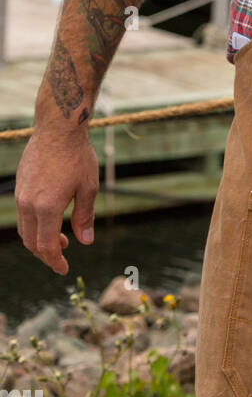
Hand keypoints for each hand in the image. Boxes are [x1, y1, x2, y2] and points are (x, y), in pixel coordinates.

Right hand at [15, 126, 98, 273]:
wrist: (58, 128)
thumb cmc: (77, 155)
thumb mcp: (88, 187)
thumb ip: (85, 217)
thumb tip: (85, 241)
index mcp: (46, 207)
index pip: (46, 246)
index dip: (55, 261)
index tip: (64, 269)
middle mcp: (28, 204)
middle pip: (32, 242)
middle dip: (46, 255)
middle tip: (62, 257)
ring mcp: (21, 195)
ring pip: (25, 230)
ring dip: (39, 240)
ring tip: (60, 240)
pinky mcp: (19, 186)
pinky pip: (23, 214)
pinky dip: (34, 225)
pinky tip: (50, 220)